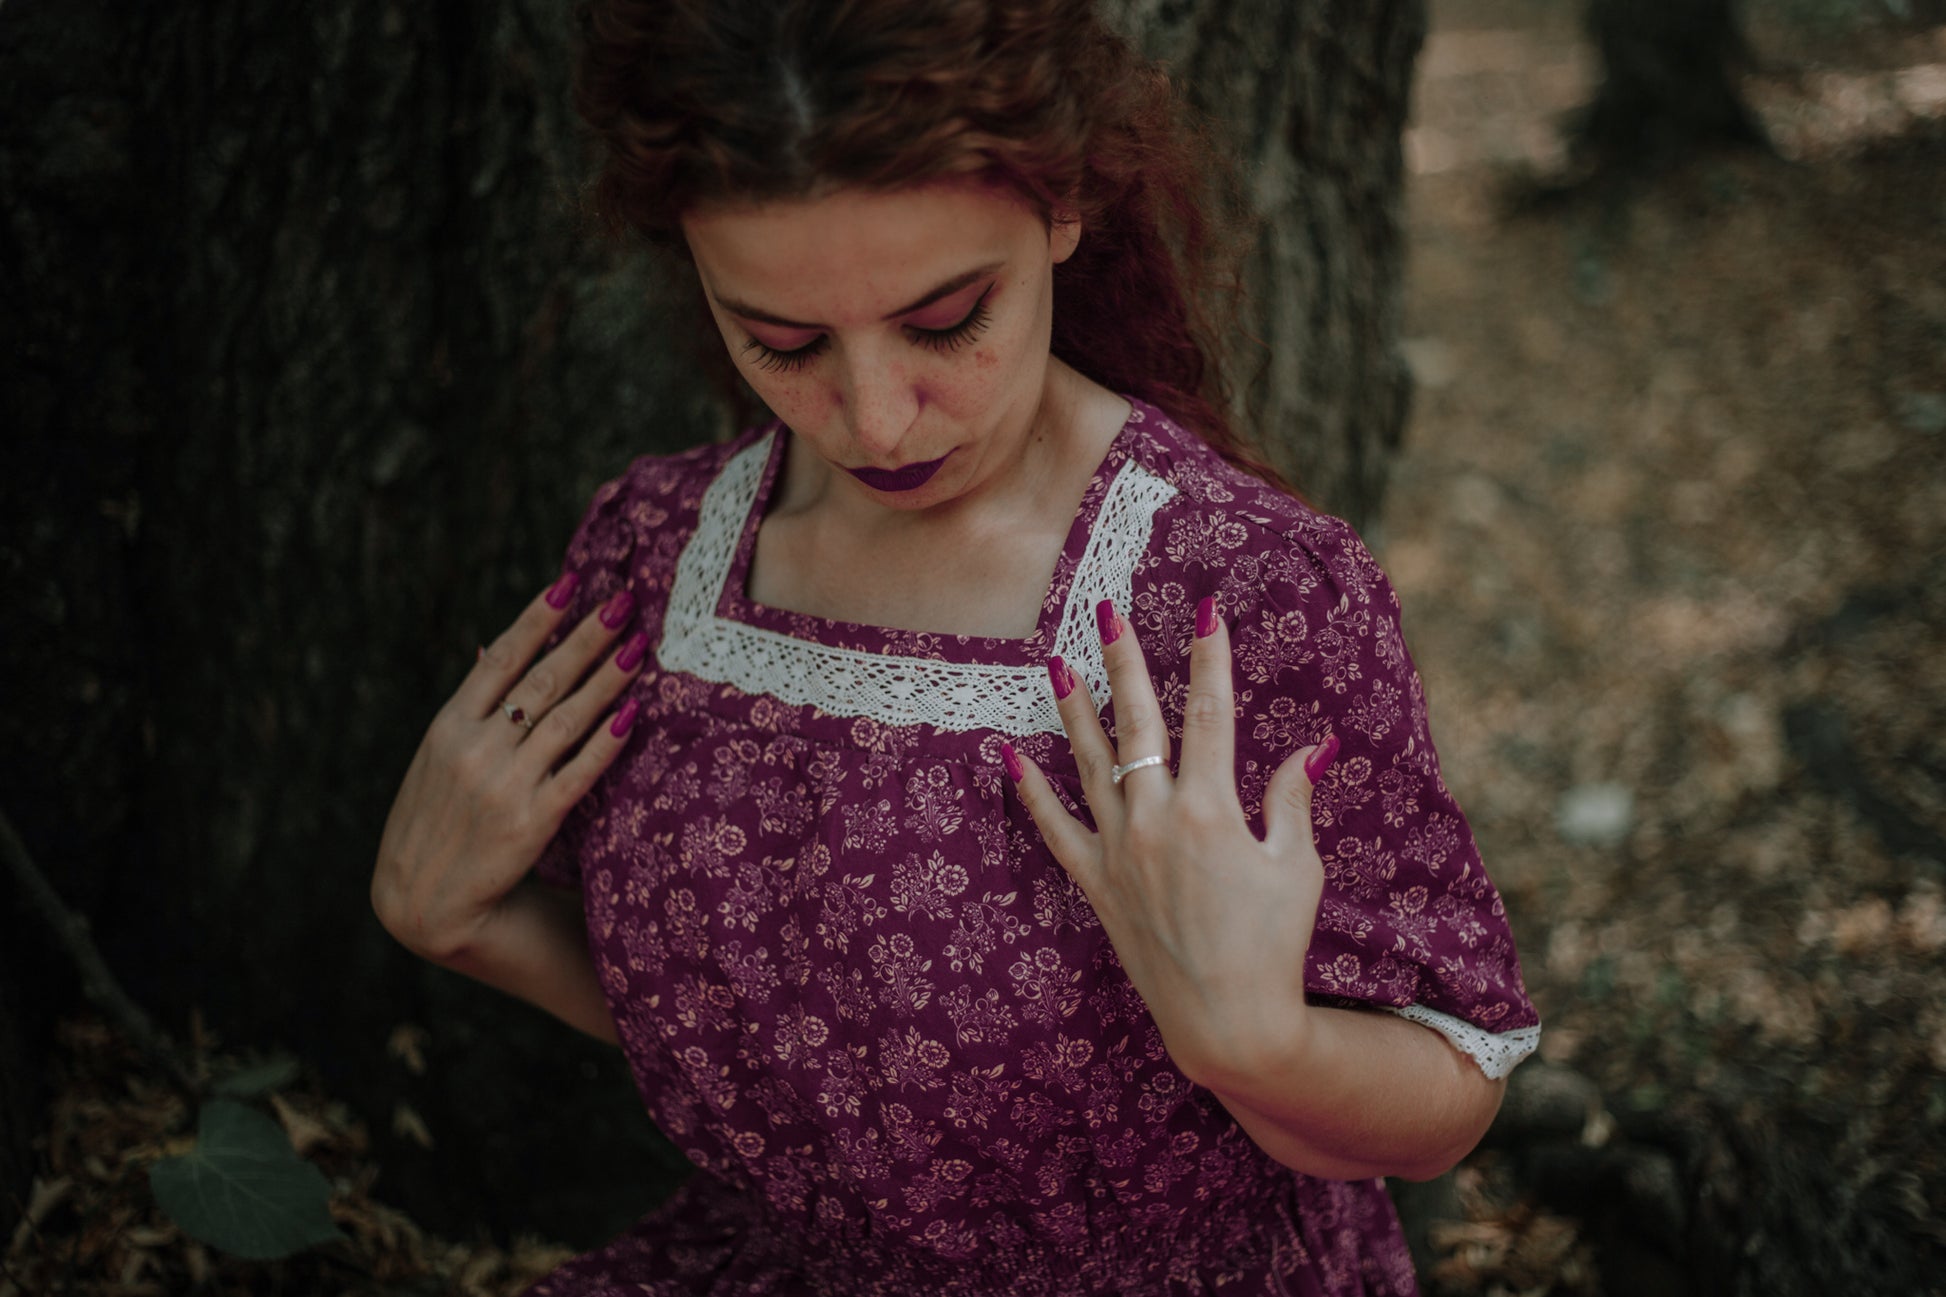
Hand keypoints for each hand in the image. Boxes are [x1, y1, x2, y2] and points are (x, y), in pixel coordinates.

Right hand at [371, 574, 645, 960]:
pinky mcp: (532, 822)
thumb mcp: (436, 758)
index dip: (538, 619)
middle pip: (542, 680)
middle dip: (586, 638)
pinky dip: (607, 740)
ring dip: (607, 678)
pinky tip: (633, 711)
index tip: (572, 583)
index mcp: (448, 726)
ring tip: (638, 645)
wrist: (425, 902)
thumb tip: (499, 644)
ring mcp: (504, 785)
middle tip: (624, 602)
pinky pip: (580, 772)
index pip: (501, 659)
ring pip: (567, 719)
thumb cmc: (436, 821)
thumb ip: (471, 706)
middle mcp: (475, 749)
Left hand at [1005, 596, 1339, 1087]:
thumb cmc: (1273, 945)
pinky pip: (1054, 828)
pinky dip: (1030, 792)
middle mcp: (1157, 821)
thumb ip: (1292, 800)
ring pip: (1089, 764)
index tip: (1206, 609)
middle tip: (1108, 611)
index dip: (1210, 658)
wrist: (1228, 1022)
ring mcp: (1120, 852)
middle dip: (1125, 661)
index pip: (1211, 714)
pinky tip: (1008, 755)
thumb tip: (1312, 746)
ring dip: (1073, 710)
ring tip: (1056, 662)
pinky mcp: (1096, 884)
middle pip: (1138, 723)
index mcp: (1212, 810)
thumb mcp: (1298, 867)